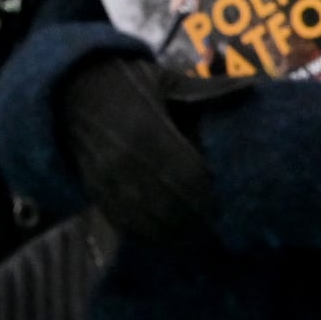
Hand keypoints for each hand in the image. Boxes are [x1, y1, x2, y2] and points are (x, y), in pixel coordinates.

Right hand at [54, 52, 218, 247]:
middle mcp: (124, 160)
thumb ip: (206, 90)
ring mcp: (105, 179)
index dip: (209, 191)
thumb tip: (253, 85)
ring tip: (201, 238)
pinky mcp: (93, 191)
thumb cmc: (125, 82)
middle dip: (196, 217)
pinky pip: (122, 221)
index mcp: (147, 129)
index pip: (187, 173)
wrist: (67, 93)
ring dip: (173, 231)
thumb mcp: (164, 81)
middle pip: (169, 202)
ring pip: (146, 217)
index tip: (230, 200)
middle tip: (221, 225)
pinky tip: (167, 238)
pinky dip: (146, 233)